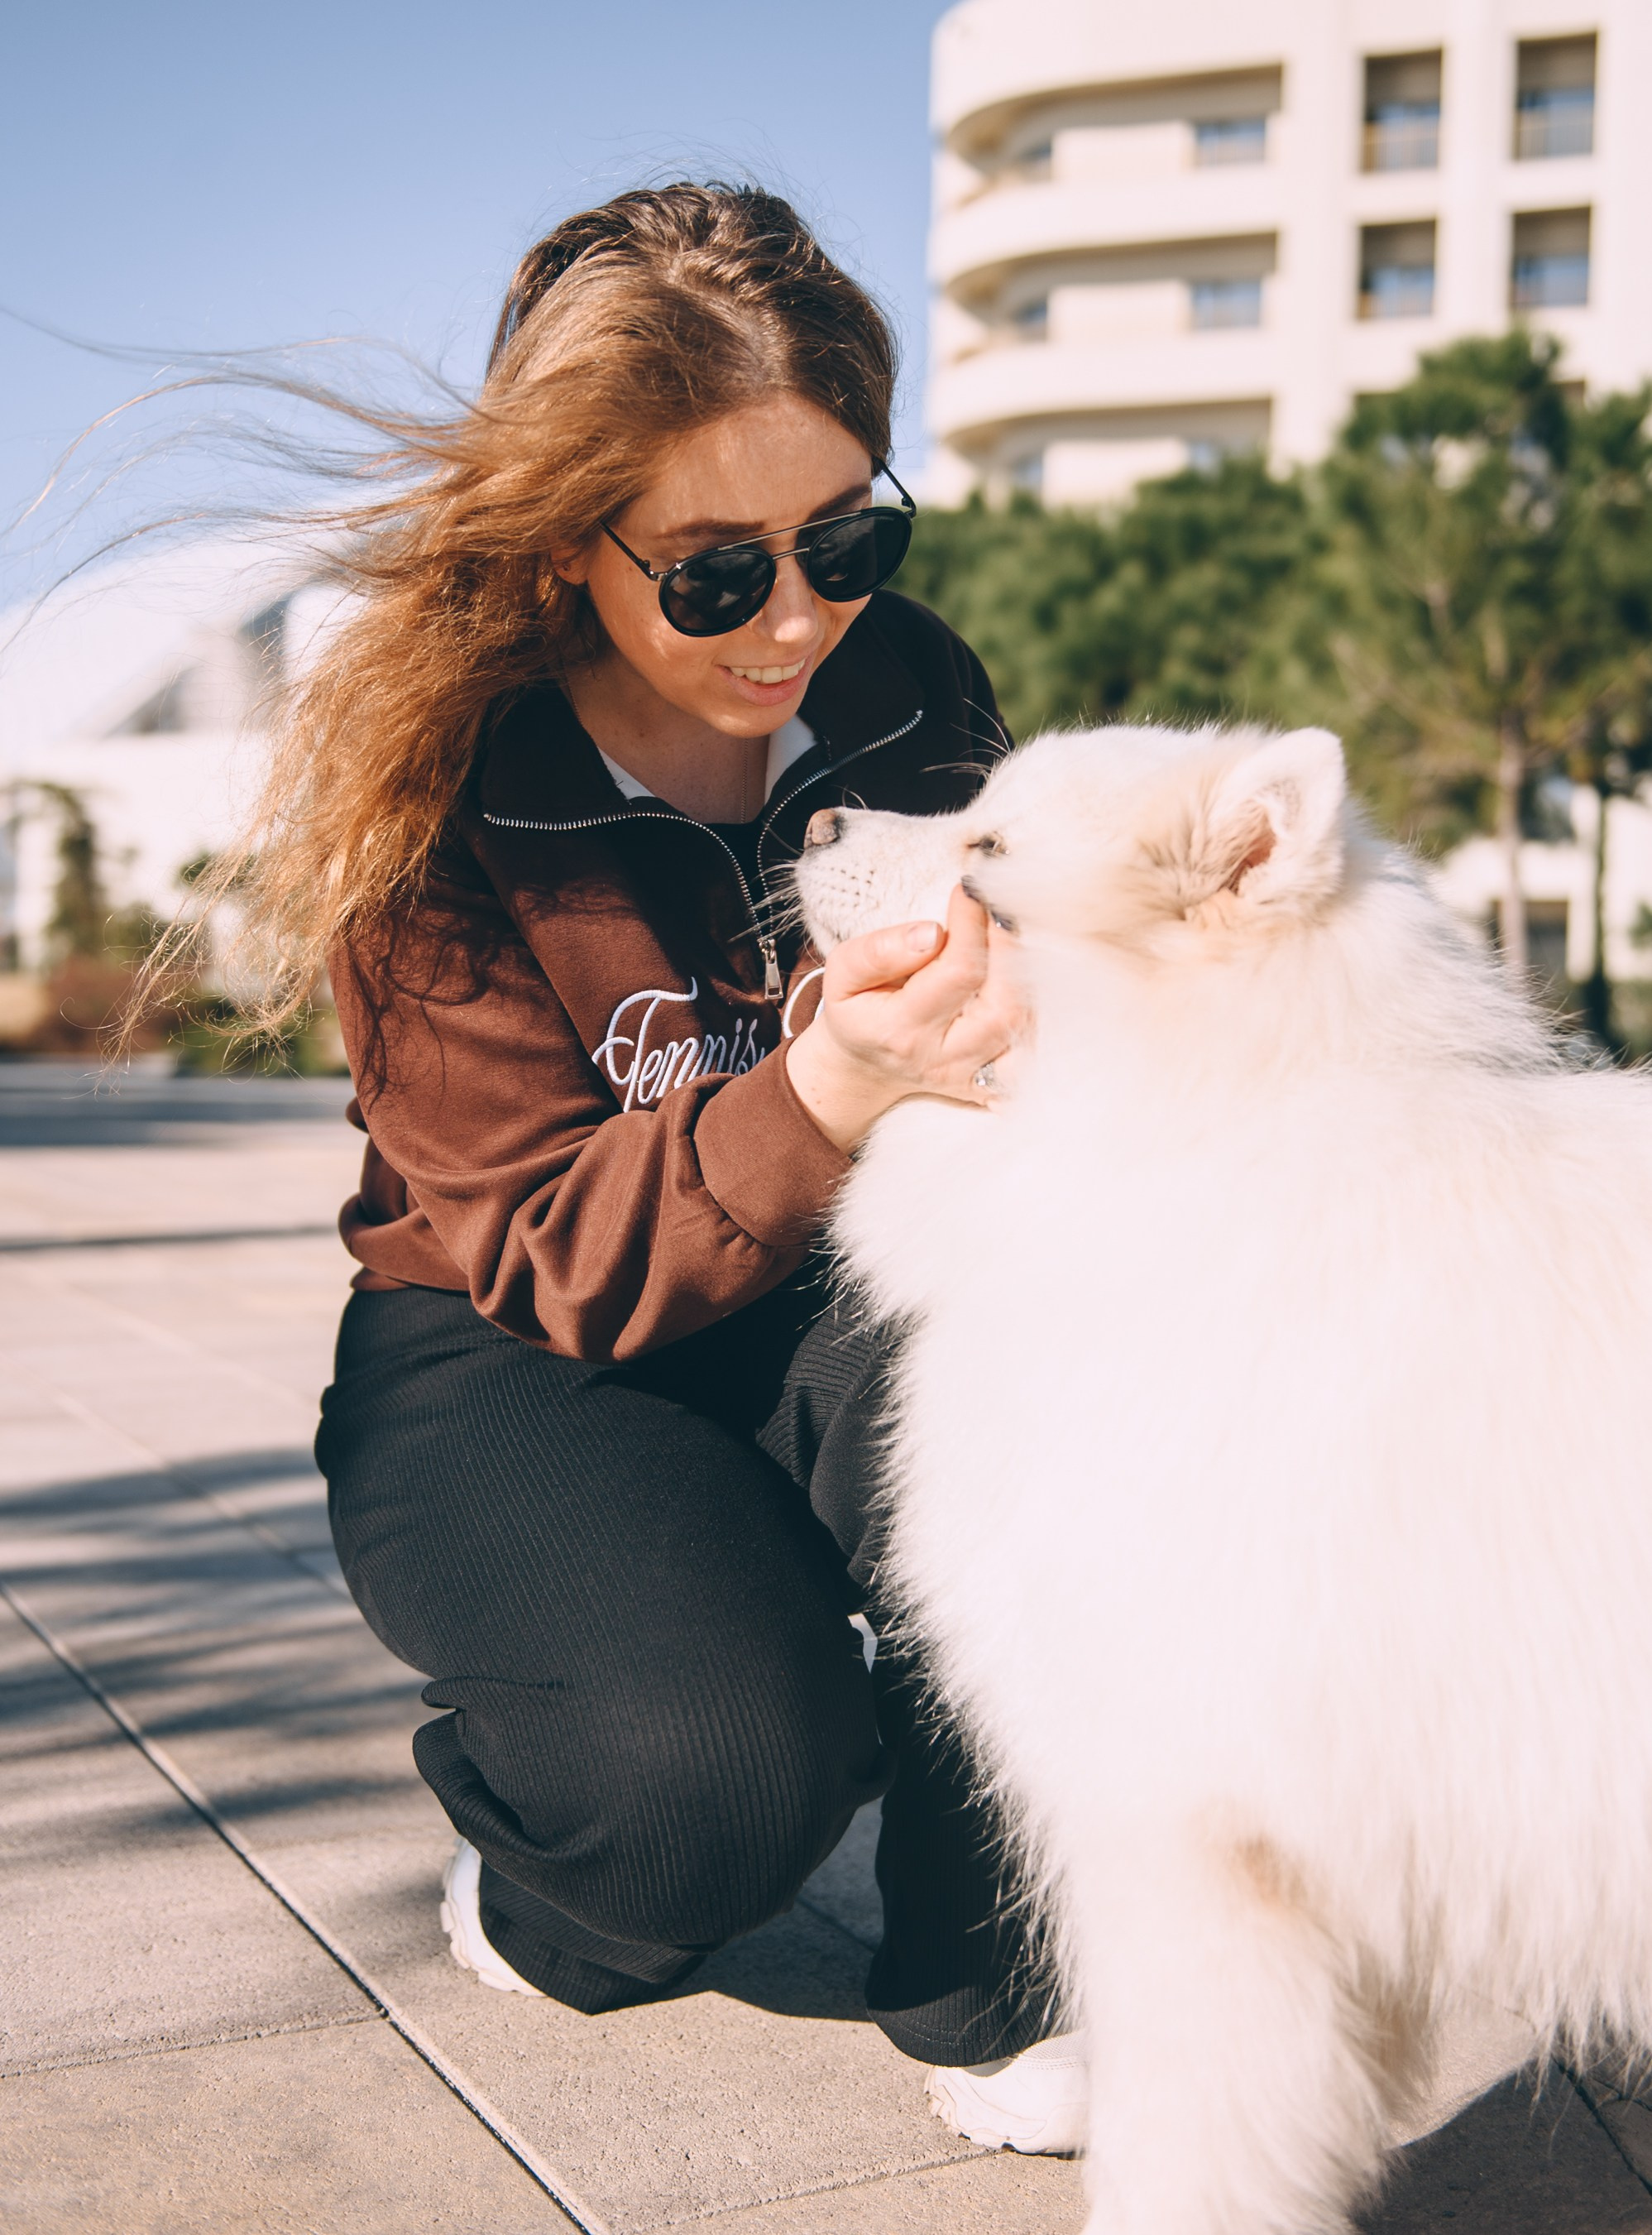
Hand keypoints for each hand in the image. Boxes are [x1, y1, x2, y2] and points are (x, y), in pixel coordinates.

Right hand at [785, 884, 1021, 1152]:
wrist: (863, 1066)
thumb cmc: (858, 1009)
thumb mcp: (843, 975)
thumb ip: (879, 952)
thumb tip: (931, 933)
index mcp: (901, 1030)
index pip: (957, 972)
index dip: (972, 925)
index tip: (970, 890)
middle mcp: (943, 1058)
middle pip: (1003, 1006)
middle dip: (1009, 950)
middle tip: (998, 912)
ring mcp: (972, 1074)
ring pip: (1023, 1027)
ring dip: (1026, 976)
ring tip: (1007, 940)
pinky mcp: (992, 1083)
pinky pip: (1032, 1055)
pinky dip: (1038, 1016)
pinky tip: (1022, 982)